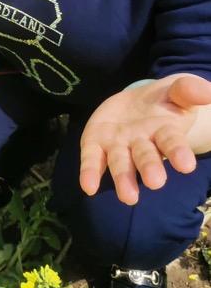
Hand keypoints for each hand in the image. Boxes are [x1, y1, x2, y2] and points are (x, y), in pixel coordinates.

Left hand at [79, 74, 210, 204]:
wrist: (136, 104)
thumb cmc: (163, 102)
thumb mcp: (176, 91)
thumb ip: (188, 91)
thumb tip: (208, 90)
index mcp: (165, 131)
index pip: (172, 142)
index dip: (178, 152)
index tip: (186, 165)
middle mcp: (142, 143)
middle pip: (146, 157)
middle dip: (150, 168)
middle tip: (155, 183)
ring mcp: (119, 145)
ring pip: (121, 163)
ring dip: (124, 178)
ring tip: (128, 197)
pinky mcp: (96, 143)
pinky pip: (93, 159)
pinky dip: (90, 172)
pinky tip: (88, 187)